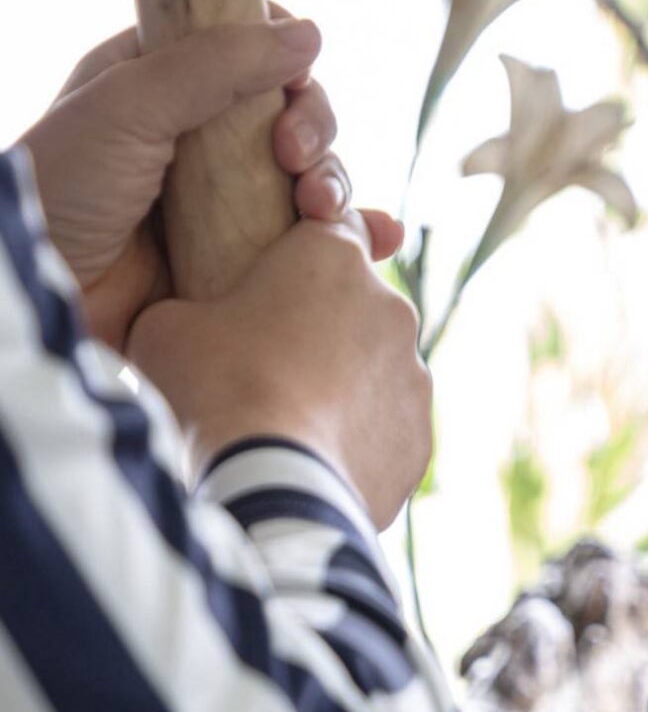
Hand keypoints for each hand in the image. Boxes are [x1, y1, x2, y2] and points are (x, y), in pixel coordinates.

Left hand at [18, 14, 404, 350]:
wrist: (38, 289)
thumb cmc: (63, 184)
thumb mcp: (130, 104)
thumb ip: (215, 65)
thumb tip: (310, 33)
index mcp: (165, 82)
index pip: (251, 51)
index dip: (285, 61)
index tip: (289, 88)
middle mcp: (199, 140)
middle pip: (293, 116)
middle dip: (315, 132)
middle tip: (293, 161)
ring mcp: (221, 205)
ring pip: (309, 179)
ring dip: (335, 184)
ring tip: (320, 212)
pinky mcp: (237, 267)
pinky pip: (309, 249)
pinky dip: (352, 240)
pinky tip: (379, 240)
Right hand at [126, 214, 431, 527]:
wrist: (266, 484)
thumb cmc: (213, 388)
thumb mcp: (164, 328)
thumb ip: (186, 310)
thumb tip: (184, 329)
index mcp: (333, 257)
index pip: (333, 227)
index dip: (301, 254)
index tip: (272, 284)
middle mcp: (390, 309)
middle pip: (355, 308)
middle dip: (320, 331)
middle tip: (267, 370)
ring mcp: (414, 378)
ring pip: (376, 374)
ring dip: (341, 390)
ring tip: (289, 427)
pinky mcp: (419, 441)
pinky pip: (386, 433)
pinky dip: (357, 445)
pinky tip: (314, 465)